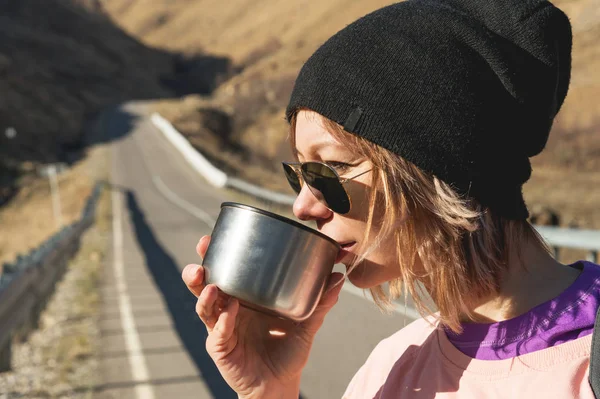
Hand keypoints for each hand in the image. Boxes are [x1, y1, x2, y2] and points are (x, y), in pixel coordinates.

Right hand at [182, 235, 344, 398]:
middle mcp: (228, 310)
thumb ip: (319, 302)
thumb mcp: (306, 323)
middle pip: (205, 285)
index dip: (215, 254)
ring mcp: (222, 329)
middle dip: (200, 267)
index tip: (212, 238)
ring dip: (205, 293)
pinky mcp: (221, 349)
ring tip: (212, 285)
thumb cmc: (289, 350)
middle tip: (203, 251)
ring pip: (204, 307)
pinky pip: (218, 332)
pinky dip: (223, 321)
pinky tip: (231, 311)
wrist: (281, 384)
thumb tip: (338, 276)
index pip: (225, 271)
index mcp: (244, 297)